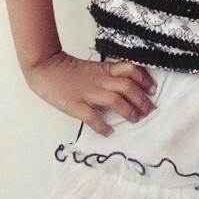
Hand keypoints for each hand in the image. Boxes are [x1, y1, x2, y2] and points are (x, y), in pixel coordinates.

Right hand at [25, 52, 156, 136]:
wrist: (45, 66)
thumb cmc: (69, 70)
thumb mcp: (93, 68)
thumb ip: (108, 76)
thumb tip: (127, 89)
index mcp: (104, 70)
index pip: (130, 70)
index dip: (144, 79)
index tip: (153, 89)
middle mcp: (99, 81)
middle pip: (127, 87)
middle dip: (142, 100)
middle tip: (150, 111)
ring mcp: (88, 93)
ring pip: (115, 100)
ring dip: (129, 111)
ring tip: (136, 120)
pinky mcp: (75, 105)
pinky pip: (91, 117)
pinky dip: (102, 125)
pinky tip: (109, 132)